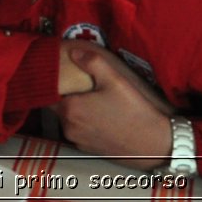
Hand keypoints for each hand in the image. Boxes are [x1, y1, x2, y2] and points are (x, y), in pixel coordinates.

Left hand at [47, 44, 176, 169]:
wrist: (154, 145)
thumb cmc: (134, 110)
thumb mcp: (115, 79)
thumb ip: (92, 62)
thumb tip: (73, 52)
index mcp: (70, 109)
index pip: (47, 92)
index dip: (51, 81)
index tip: (58, 73)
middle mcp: (68, 127)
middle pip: (56, 106)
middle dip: (63, 95)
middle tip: (76, 83)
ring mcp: (78, 141)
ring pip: (67, 120)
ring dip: (73, 110)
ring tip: (89, 98)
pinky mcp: (88, 150)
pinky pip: (78, 131)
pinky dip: (82, 123)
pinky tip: (98, 116)